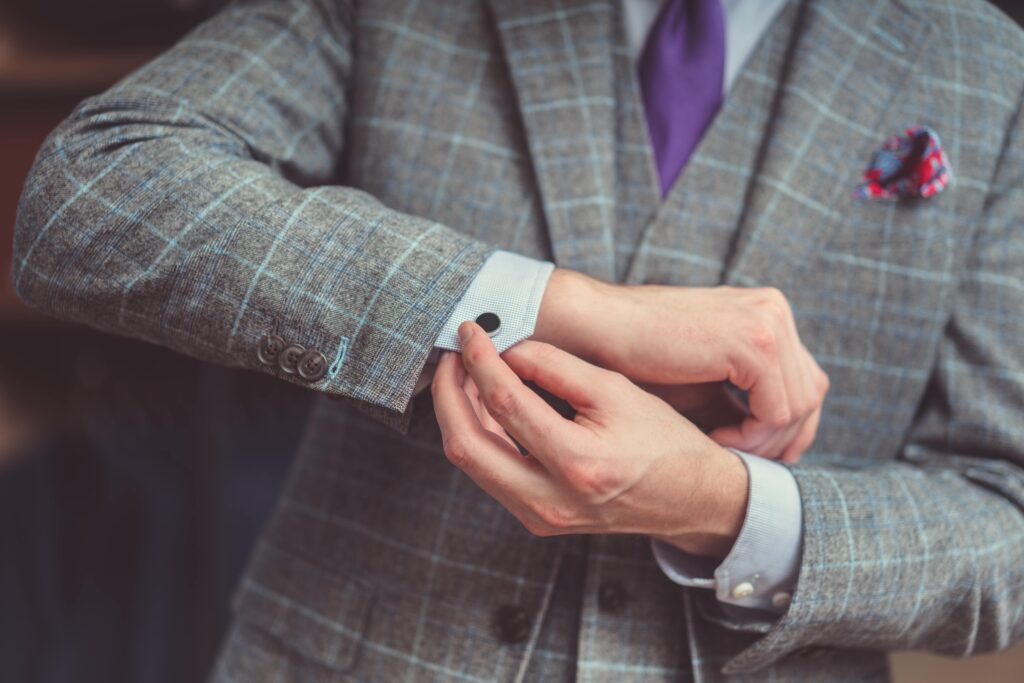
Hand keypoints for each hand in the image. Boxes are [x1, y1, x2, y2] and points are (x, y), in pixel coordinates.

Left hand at [431, 322, 748, 557]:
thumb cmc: (662, 440)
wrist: (691, 500)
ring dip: (458, 412)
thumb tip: (504, 349)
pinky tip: (483, 402)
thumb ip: (557, 367)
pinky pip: (487, 473)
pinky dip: (477, 433)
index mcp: (578, 464)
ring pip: (470, 461)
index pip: (505, 404)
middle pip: (465, 444)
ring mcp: (538, 518)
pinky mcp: (535, 520)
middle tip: (453, 353)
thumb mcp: (617, 391)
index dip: (480, 360)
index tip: (469, 330)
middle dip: (448, 391)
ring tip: (467, 371)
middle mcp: (550, 501)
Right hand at [532, 270, 828, 461]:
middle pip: (811, 394)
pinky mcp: (756, 342)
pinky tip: (716, 439)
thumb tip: (777, 445)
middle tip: (746, 465)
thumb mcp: (703, 382)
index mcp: (765, 313)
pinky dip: (752, 435)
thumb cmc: (638, 358)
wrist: (596, 328)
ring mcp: (769, 322)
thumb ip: (741, 403)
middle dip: (782, 440)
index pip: (805, 381)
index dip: (790, 429)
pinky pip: (778, 410)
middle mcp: (775, 310)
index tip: (757, 458)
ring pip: (799, 406)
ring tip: (721, 450)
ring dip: (763, 441)